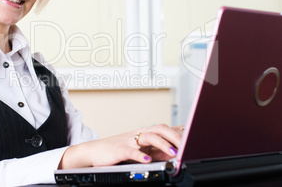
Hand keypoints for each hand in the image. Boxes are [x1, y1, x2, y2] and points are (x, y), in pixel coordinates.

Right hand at [59, 124, 182, 168]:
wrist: (93, 152)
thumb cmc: (116, 151)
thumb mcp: (139, 150)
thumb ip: (156, 151)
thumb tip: (175, 153)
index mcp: (144, 134)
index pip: (165, 128)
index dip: (180, 130)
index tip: (194, 133)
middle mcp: (138, 135)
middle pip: (159, 128)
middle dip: (175, 136)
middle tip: (187, 145)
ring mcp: (128, 141)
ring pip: (148, 137)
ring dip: (162, 144)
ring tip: (173, 153)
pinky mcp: (118, 150)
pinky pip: (130, 150)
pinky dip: (140, 155)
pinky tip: (147, 160)